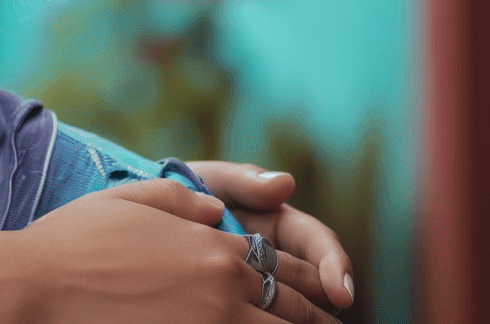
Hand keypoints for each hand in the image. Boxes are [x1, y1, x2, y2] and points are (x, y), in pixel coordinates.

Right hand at [22, 178, 336, 322]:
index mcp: (214, 247)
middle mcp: (223, 288)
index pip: (281, 267)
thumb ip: (181, 202)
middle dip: (315, 318)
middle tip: (332, 323)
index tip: (325, 295)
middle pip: (292, 310)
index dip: (309, 283)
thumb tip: (213, 213)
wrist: (36, 287)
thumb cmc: (72, 241)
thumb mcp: (128, 200)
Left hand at [191, 160, 354, 310]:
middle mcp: (279, 253)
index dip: (335, 266)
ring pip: (292, 301)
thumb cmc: (184, 189)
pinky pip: (260, 307)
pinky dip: (266, 316)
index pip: (319, 244)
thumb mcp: (211, 180)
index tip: (341, 293)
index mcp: (280, 223)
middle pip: (315, 282)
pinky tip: (261, 322)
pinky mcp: (243, 291)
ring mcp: (261, 276)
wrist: (148, 212)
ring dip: (301, 314)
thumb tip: (286, 183)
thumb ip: (244, 181)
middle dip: (325, 303)